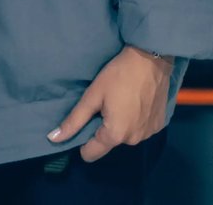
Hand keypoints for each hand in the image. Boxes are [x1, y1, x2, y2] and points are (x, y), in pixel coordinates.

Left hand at [48, 44, 171, 161]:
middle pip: (108, 142)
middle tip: (105, 104)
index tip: (85, 121)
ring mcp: (149, 134)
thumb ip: (74, 120)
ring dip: (120, 124)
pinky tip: (136, 102)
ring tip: (122, 101)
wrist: (151, 59)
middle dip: (103, 128)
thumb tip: (53, 139)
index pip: (91, 154)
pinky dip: (135, 119)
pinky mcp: (159, 125)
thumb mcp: (93, 95)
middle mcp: (133, 141)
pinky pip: (140, 129)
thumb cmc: (119, 75)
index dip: (83, 141)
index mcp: (115, 135)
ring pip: (125, 135)